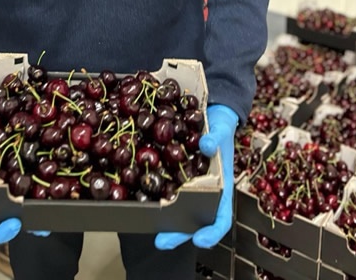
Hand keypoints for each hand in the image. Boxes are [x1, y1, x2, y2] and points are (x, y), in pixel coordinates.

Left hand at [155, 104, 237, 250]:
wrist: (208, 114)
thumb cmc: (220, 128)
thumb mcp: (221, 131)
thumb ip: (216, 138)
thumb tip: (206, 145)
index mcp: (220, 188)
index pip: (220, 217)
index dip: (211, 231)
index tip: (199, 240)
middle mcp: (202, 191)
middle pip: (192, 220)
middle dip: (177, 233)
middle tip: (161, 241)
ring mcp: (185, 184)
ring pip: (174, 207)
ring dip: (161, 219)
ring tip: (144, 225)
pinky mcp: (169, 174)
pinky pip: (160, 186)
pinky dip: (148, 194)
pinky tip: (134, 197)